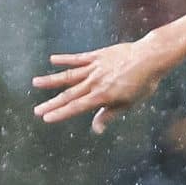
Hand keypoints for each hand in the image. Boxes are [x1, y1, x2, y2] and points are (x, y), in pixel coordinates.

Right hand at [31, 40, 169, 133]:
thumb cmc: (143, 84)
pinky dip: (65, 59)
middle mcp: (94, 82)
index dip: (60, 113)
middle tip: (36, 110)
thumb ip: (109, 114)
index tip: (46, 118)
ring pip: (69, 75)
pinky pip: (78, 58)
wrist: (150, 58)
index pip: (77, 107)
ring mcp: (95, 68)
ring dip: (51, 80)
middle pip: (69, 94)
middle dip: (52, 103)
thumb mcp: (128, 103)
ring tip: (35, 82)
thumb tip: (96, 129)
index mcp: (102, 96)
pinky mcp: (97, 55)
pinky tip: (53, 60)